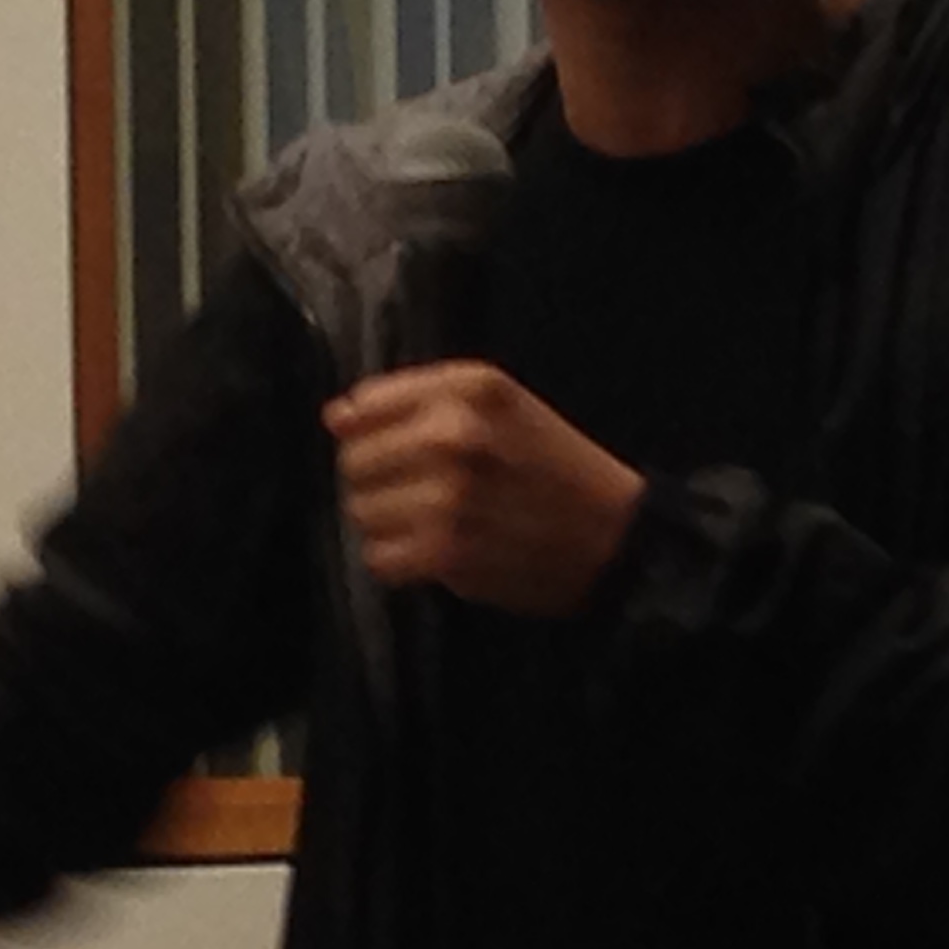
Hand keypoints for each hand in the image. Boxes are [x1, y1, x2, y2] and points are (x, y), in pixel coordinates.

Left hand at [323, 363, 646, 615]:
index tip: (402, 448)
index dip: (372, 431)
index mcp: (472, 388)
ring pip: (361, 511)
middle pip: (355, 461)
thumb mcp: (500, 407)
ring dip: (388, 522)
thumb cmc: (552, 465)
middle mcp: (456, 434)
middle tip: (421, 491)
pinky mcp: (445, 553)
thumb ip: (417, 401)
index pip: (365, 404)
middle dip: (378, 479)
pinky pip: (378, 557)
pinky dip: (400, 561)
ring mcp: (448, 496)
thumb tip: (335, 417)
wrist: (613, 533)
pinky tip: (435, 552)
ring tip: (432, 522)